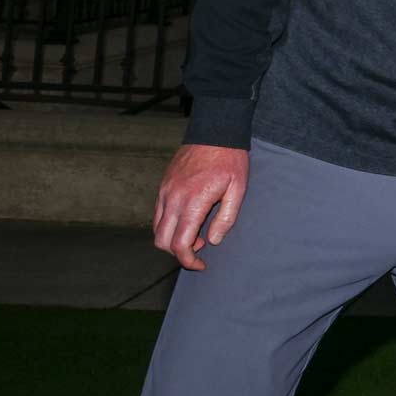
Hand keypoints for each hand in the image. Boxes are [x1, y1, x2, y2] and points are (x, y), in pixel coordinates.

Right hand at [153, 143, 249, 270]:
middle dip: (178, 253)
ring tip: (197, 232)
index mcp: (192, 202)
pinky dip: (168, 224)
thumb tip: (213, 241)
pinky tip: (188, 218)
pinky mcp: (163, 185)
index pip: (179, 244)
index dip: (188, 261)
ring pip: (157, 228)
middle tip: (200, 248)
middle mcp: (173, 198)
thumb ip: (226, 218)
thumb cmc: (230, 160)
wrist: (215, 131)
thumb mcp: (238, 189)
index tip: (201, 264)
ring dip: (172, 238)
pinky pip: (158, 213)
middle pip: (162, 241)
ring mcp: (165, 191)